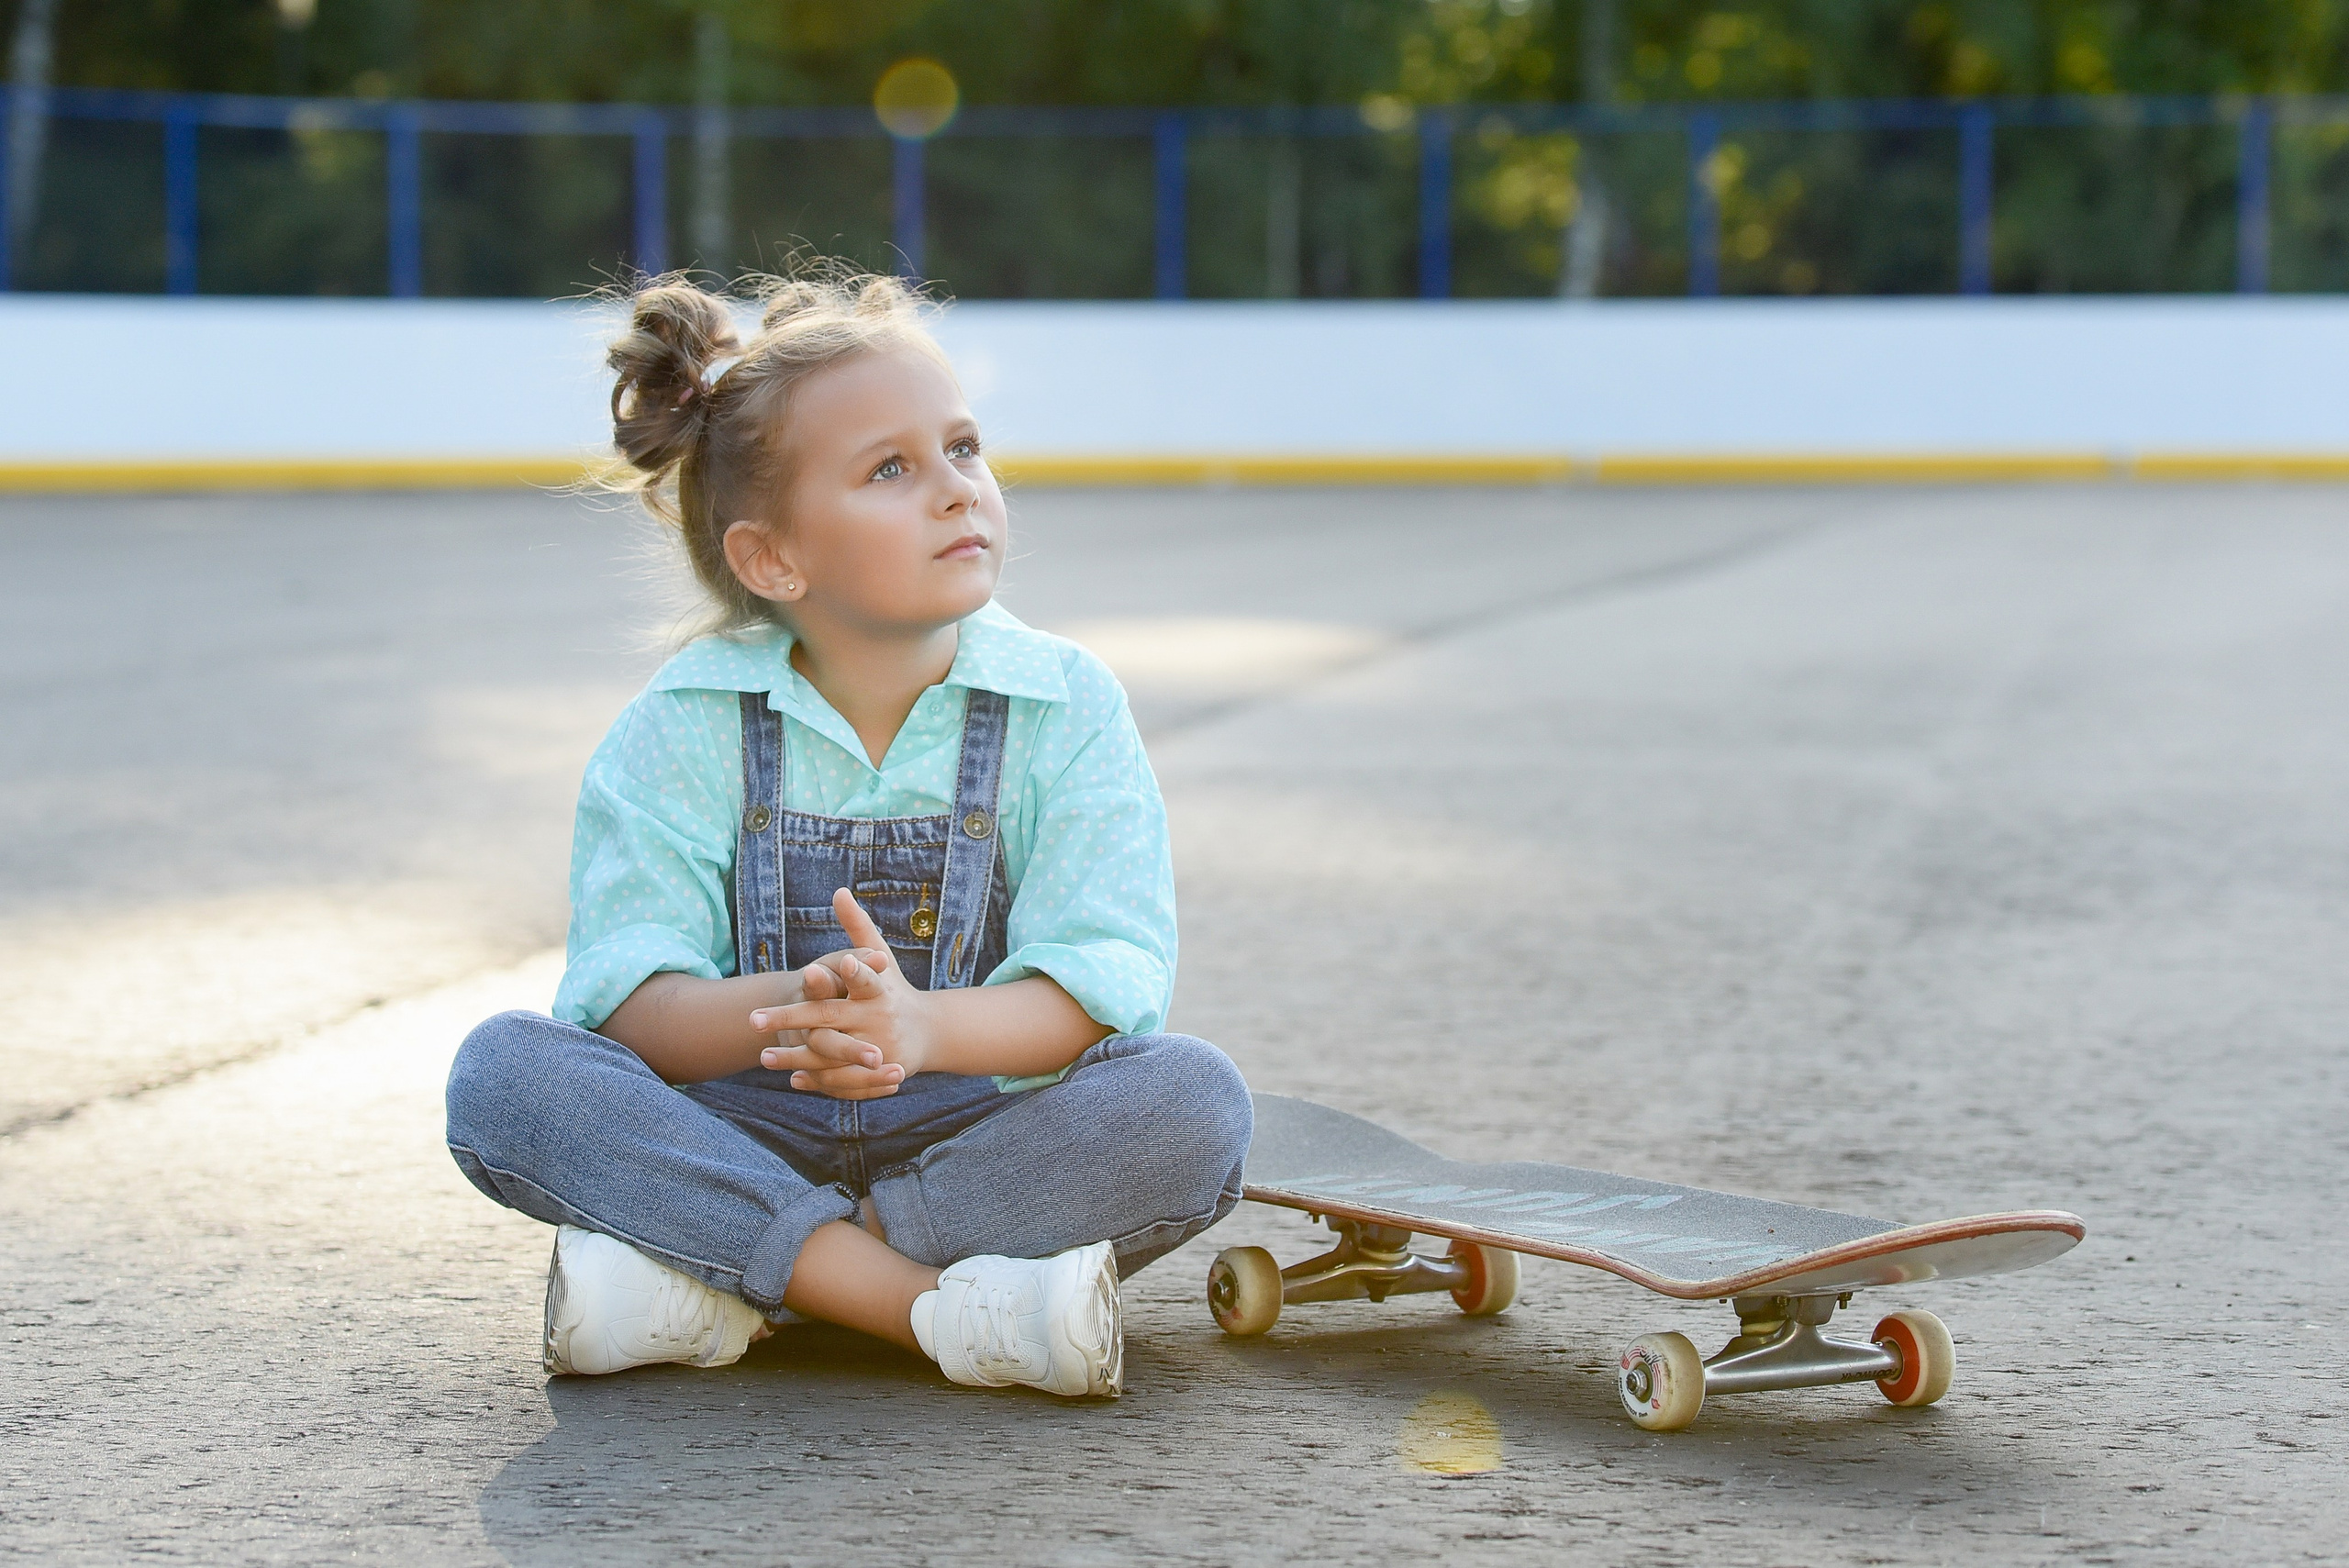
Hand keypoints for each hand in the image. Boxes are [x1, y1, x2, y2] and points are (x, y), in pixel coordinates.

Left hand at [748, 888, 938, 1097]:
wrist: (926, 1032)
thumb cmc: (892, 988)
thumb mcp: (880, 956)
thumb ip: (857, 927)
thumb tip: (839, 891)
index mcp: (879, 989)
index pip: (866, 978)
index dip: (855, 971)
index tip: (840, 962)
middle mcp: (879, 1017)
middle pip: (829, 1017)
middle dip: (790, 1018)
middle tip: (753, 1019)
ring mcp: (879, 1047)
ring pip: (830, 1053)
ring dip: (795, 1057)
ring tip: (762, 1056)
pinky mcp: (877, 1073)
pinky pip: (842, 1079)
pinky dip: (817, 1081)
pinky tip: (791, 1078)